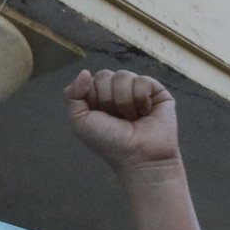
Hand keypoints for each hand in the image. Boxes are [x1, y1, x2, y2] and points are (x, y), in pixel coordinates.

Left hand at [65, 69, 179, 172]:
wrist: (138, 156)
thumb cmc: (110, 143)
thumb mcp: (80, 121)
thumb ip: (71, 95)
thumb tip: (85, 72)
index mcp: (100, 97)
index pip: (92, 79)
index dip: (94, 97)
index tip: (101, 117)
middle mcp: (119, 92)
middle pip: (105, 75)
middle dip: (108, 99)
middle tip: (118, 119)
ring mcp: (138, 90)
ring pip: (124, 76)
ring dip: (124, 102)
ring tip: (132, 118)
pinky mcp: (158, 92)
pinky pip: (143, 80)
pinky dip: (141, 99)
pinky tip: (145, 113)